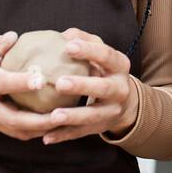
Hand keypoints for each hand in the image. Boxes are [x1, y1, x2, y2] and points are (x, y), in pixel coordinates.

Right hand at [0, 31, 68, 140]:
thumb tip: (13, 38)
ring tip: (65, 122)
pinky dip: (37, 131)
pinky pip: (17, 132)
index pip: (0, 83)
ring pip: (17, 131)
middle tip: (63, 114)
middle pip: (12, 118)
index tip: (42, 79)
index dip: (20, 82)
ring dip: (42, 130)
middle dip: (39, 120)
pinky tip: (57, 123)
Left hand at [40, 27, 137, 144]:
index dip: (89, 51)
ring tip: (53, 116)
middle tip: (59, 83)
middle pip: (103, 88)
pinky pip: (80, 133)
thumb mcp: (101, 54)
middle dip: (82, 86)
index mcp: (119, 66)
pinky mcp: (100, 127)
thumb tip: (65, 35)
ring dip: (73, 116)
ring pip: (92, 115)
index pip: (107, 56)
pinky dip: (63, 135)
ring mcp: (111, 110)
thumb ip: (85, 41)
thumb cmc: (103, 70)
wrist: (124, 102)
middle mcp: (120, 89)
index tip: (68, 46)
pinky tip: (46, 137)